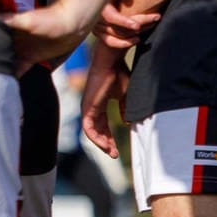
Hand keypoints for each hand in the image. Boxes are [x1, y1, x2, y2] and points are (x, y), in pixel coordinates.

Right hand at [5, 3, 90, 69]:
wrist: (72, 25)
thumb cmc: (49, 19)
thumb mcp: (27, 21)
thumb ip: (9, 21)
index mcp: (5, 27)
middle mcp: (9, 38)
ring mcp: (19, 48)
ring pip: (4, 61)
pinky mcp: (29, 58)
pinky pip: (18, 69)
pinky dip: (13, 77)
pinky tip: (6, 87)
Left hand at [80, 44, 128, 159]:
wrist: (111, 62)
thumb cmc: (119, 74)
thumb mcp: (125, 96)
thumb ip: (125, 109)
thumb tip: (130, 123)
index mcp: (101, 105)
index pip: (104, 126)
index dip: (111, 137)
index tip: (119, 148)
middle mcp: (92, 108)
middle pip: (98, 131)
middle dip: (106, 144)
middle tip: (115, 154)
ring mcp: (88, 108)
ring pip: (91, 132)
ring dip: (101, 144)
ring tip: (111, 153)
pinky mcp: (87, 108)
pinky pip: (88, 128)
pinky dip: (95, 138)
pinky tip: (105, 145)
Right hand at [96, 0, 158, 51]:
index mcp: (100, 4)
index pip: (110, 17)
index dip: (123, 22)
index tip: (138, 25)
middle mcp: (96, 17)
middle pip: (117, 27)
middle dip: (139, 24)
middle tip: (156, 17)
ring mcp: (97, 27)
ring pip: (118, 35)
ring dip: (135, 32)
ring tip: (151, 25)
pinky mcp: (101, 34)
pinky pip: (111, 42)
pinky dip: (124, 43)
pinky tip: (138, 39)